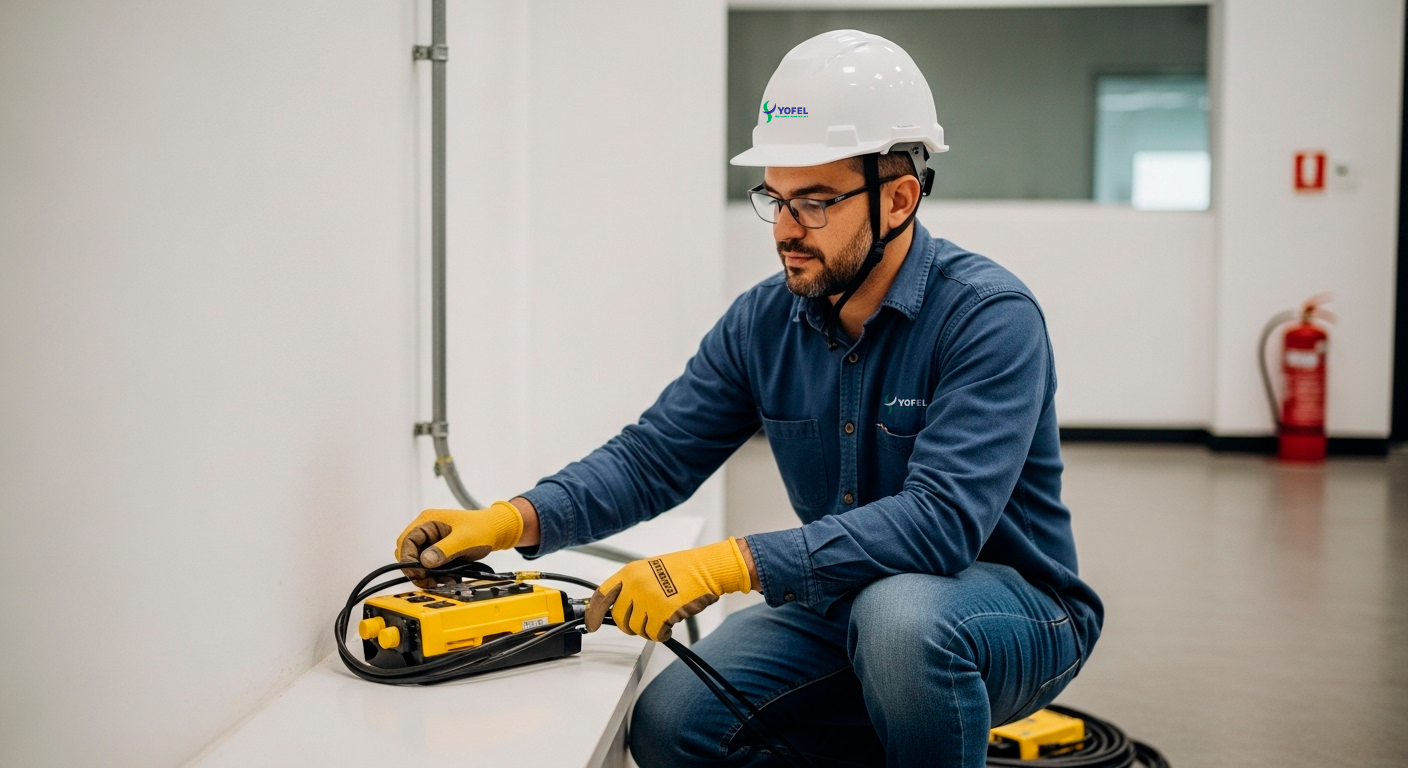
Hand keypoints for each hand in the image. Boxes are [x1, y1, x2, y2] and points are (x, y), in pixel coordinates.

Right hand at [394, 501, 523, 586]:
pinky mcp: (439, 552)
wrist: (496, 531)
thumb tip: (425, 561)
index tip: (417, 573)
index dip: (408, 558)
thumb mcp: (464, 539)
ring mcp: (432, 542)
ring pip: (419, 562)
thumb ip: (444, 550)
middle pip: (409, 553)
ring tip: (443, 581)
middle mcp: (426, 531)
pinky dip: (436, 575)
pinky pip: (430, 566)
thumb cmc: (482, 528)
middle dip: (417, 570)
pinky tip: (448, 579)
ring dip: (428, 575)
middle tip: (429, 581)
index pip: (406, 540)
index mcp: (428, 521)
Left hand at [585, 538, 751, 641]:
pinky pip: (654, 634)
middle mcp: (635, 585)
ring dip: (649, 629)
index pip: (601, 595)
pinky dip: (662, 634)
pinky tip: (669, 627)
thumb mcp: (649, 570)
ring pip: (637, 629)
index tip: (592, 623)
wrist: (706, 568)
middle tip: (644, 622)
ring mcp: (648, 599)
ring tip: (661, 619)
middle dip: (630, 625)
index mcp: (629, 572)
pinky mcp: (663, 612)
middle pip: (620, 618)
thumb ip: (631, 586)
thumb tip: (617, 606)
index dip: (594, 613)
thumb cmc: (683, 569)